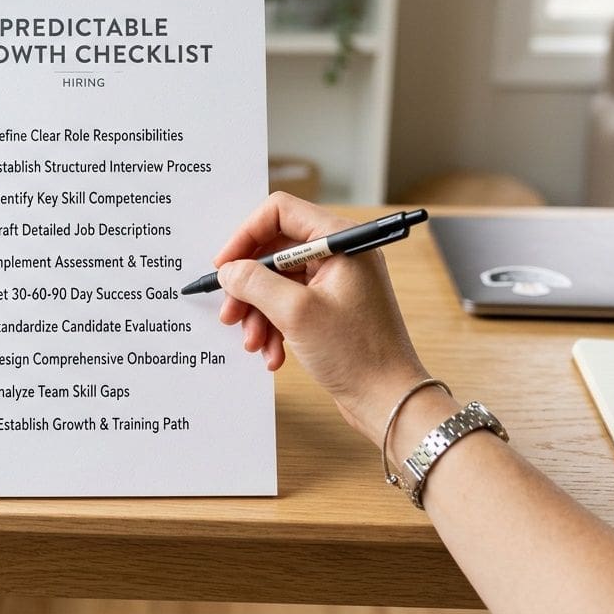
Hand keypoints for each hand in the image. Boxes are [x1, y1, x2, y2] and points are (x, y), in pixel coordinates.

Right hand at [214, 193, 436, 442]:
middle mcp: (340, 255)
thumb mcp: (296, 314)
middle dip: (248, 285)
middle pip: (275, 251)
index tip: (224, 267)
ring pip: (278, 282)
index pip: (280, 213)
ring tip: (252, 342)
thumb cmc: (358, 355)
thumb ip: (255, 283)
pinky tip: (273, 354)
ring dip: (258, 312)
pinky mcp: (330, 309)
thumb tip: (228, 270)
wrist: (389, 401)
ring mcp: (336, 283)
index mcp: (341, 241)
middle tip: (230, 312)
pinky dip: (274, 327)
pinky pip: (289, 305)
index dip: (246, 236)